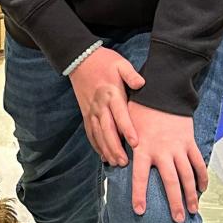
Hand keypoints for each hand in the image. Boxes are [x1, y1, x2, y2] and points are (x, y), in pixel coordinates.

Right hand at [69, 47, 144, 166]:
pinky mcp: (85, 113)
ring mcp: (91, 110)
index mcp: (111, 93)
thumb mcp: (120, 63)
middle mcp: (100, 105)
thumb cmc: (104, 61)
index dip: (127, 129)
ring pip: (98, 133)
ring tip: (115, 163)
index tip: (135, 143)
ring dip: (106, 149)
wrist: (80, 59)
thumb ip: (131, 74)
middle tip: (124, 162)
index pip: (120, 114)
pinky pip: (90, 131)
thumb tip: (141, 83)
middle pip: (107, 129)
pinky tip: (102, 155)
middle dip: (115, 147)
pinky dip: (95, 144)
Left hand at [127, 101, 208, 222]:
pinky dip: (202, 177)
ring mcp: (178, 147)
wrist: (162, 92)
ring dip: (191, 195)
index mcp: (143, 148)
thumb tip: (110, 160)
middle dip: (174, 203)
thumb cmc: (139, 109)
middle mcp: (162, 151)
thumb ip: (121, 144)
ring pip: (187, 176)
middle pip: (170, 182)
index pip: (139, 176)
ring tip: (192, 210)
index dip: (139, 195)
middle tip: (177, 220)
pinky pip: (198, 163)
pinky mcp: (189, 142)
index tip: (139, 211)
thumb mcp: (125, 126)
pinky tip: (202, 189)